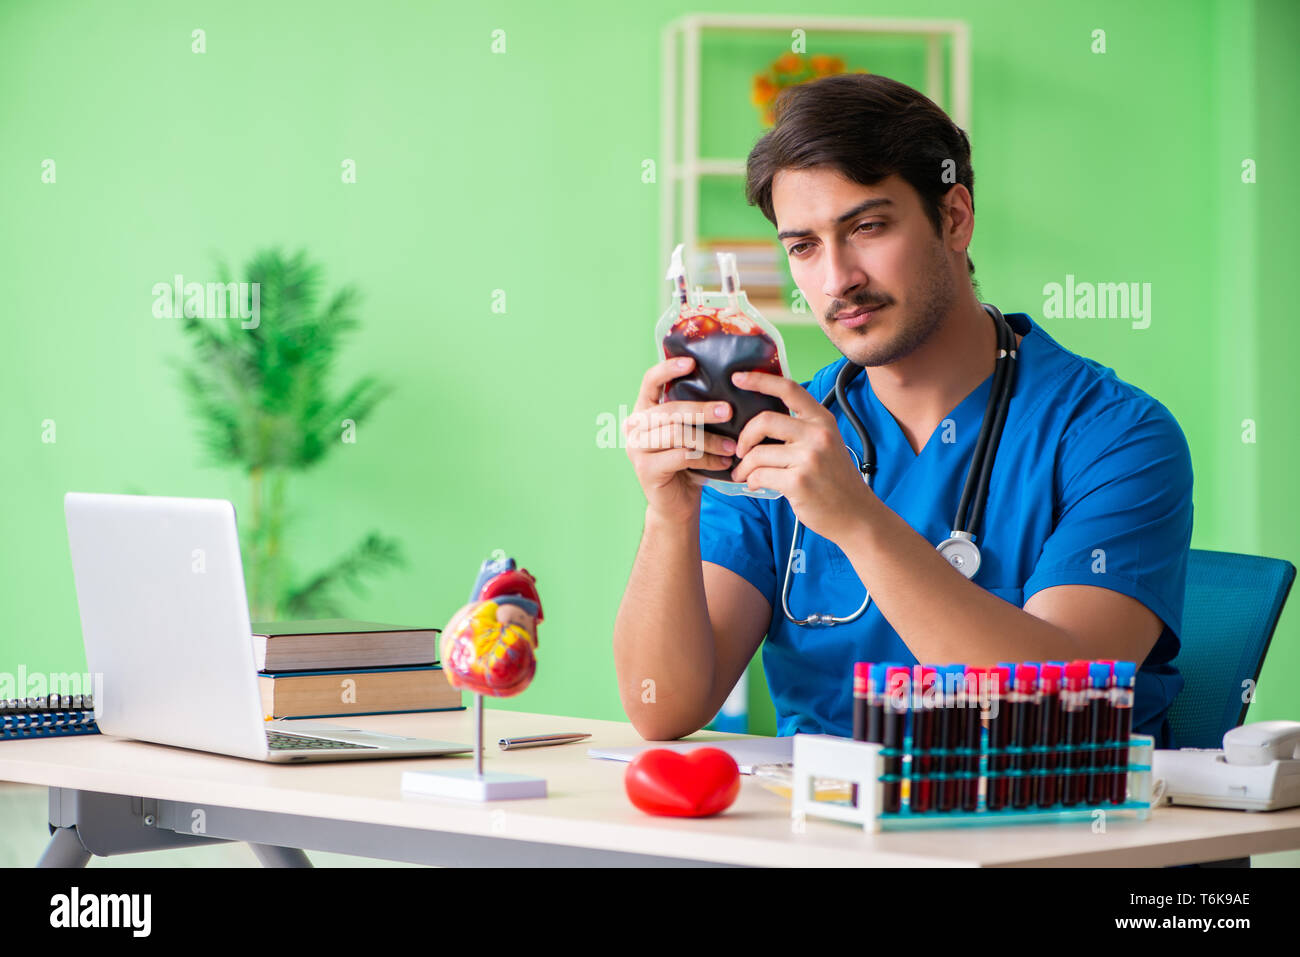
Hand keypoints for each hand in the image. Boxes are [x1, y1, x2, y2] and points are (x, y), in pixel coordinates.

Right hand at [624, 356, 737, 522]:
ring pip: (678, 434)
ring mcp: (637, 449)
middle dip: (702, 410)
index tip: (692, 362)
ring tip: (733, 446)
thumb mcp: (690, 435)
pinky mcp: (646, 469)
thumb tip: (729, 390)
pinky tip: (724, 463)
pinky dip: (707, 459)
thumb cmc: (687, 465)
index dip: (668, 369)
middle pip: (669, 410)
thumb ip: (695, 415)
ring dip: (710, 440)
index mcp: (643, 412)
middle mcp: (635, 428)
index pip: (649, 382)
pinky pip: (682, 457)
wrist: (675, 505)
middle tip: (728, 411)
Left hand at [728, 370, 876, 541]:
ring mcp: (809, 458)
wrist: (856, 515)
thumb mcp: (826, 444)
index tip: (738, 378)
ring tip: (744, 475)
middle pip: (764, 420)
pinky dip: (752, 481)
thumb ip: (801, 428)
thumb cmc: (835, 481)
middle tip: (741, 451)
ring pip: (758, 453)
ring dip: (744, 467)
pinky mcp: (798, 482)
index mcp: (822, 421)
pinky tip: (756, 485)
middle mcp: (817, 435)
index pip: (789, 389)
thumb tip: (761, 420)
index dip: (759, 380)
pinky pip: (760, 475)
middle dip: (745, 436)